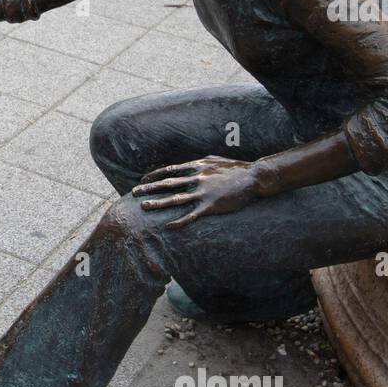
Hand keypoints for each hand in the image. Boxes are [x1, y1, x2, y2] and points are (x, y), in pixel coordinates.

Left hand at [131, 155, 262, 228]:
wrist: (253, 177)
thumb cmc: (236, 168)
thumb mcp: (214, 160)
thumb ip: (200, 162)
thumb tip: (189, 163)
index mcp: (197, 166)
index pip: (169, 170)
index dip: (154, 175)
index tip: (142, 180)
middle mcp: (197, 178)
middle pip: (167, 184)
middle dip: (149, 188)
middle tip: (133, 193)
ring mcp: (203, 192)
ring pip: (175, 199)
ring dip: (158, 203)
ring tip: (144, 207)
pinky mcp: (211, 205)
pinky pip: (192, 215)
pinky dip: (179, 221)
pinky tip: (168, 226)